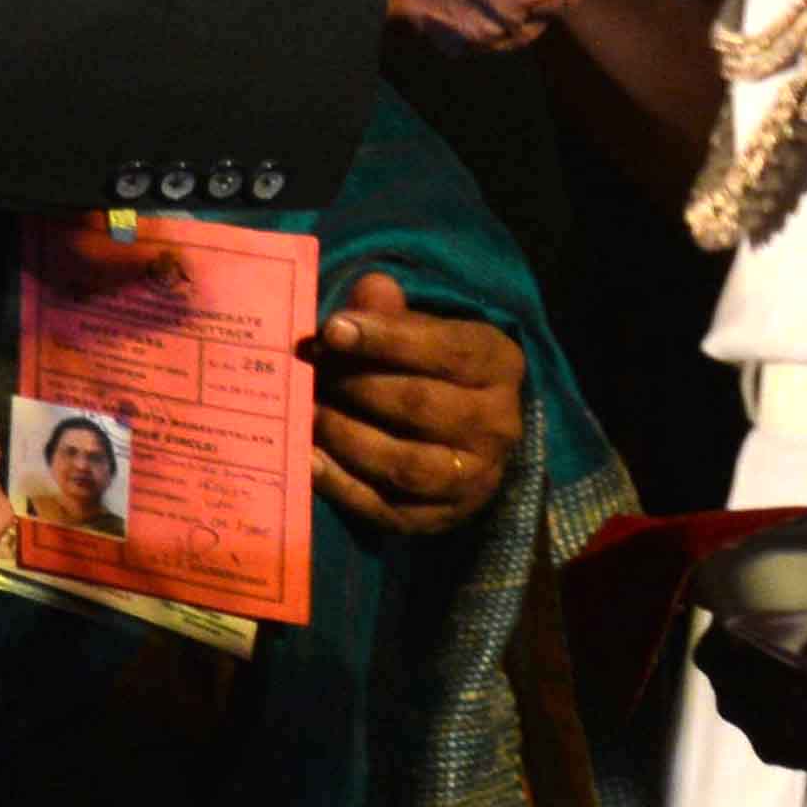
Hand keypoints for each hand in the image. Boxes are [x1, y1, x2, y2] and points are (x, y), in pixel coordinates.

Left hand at [309, 263, 525, 535]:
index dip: (386, 339)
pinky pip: (386, 507)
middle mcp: (498, 425)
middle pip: (420, 406)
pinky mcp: (440, 519)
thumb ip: (397, 314)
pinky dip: (341, 485)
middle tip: (310, 371)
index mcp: (499, 366)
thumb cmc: (435, 372)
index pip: (447, 350)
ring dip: (345, 436)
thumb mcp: (426, 333)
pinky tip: (306, 459)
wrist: (468, 444)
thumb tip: (372, 287)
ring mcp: (474, 478)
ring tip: (307, 412)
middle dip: (356, 387)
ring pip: (404, 462)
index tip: (332, 330)